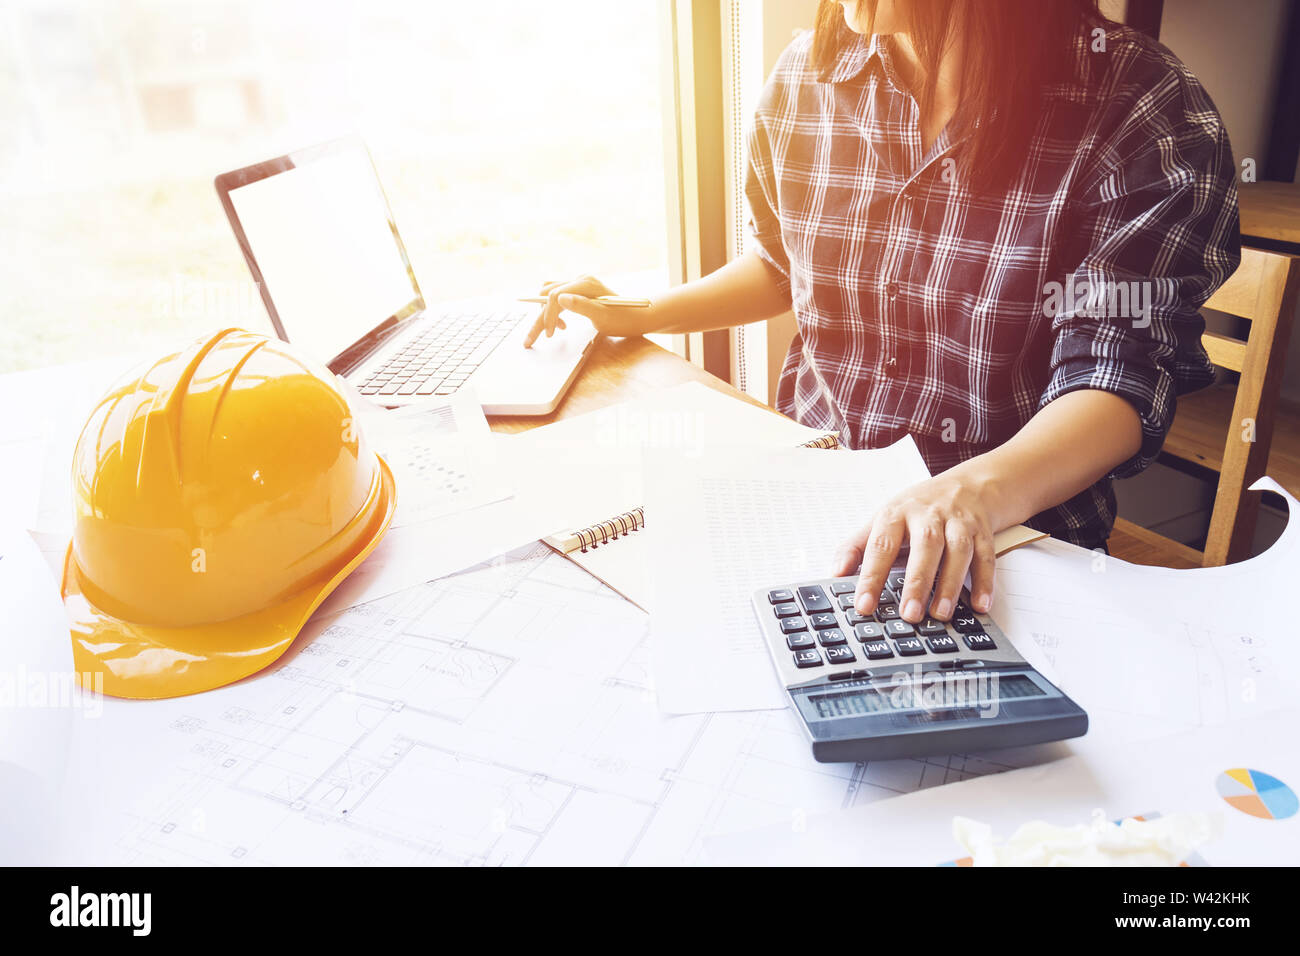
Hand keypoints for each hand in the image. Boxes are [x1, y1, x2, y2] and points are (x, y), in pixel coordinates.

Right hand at [522, 275, 655, 347]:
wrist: (638, 317)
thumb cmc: (623, 319)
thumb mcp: (603, 317)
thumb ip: (582, 306)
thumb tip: (560, 298)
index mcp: (585, 283)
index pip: (555, 296)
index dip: (547, 316)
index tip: (548, 336)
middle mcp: (580, 279)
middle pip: (549, 296)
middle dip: (539, 318)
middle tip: (529, 341)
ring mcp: (579, 283)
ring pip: (550, 295)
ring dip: (545, 313)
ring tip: (552, 332)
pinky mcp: (579, 290)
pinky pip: (558, 296)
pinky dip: (554, 310)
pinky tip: (562, 325)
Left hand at [832, 467, 998, 624]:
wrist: (967, 485)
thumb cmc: (917, 509)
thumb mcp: (882, 520)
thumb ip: (857, 546)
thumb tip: (835, 573)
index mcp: (896, 513)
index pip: (880, 545)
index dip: (871, 576)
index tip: (863, 605)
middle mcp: (928, 515)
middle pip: (925, 545)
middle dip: (917, 581)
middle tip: (909, 614)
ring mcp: (958, 522)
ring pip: (958, 551)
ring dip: (950, 584)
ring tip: (940, 614)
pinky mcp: (982, 532)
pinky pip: (986, 557)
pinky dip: (985, 582)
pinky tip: (979, 606)